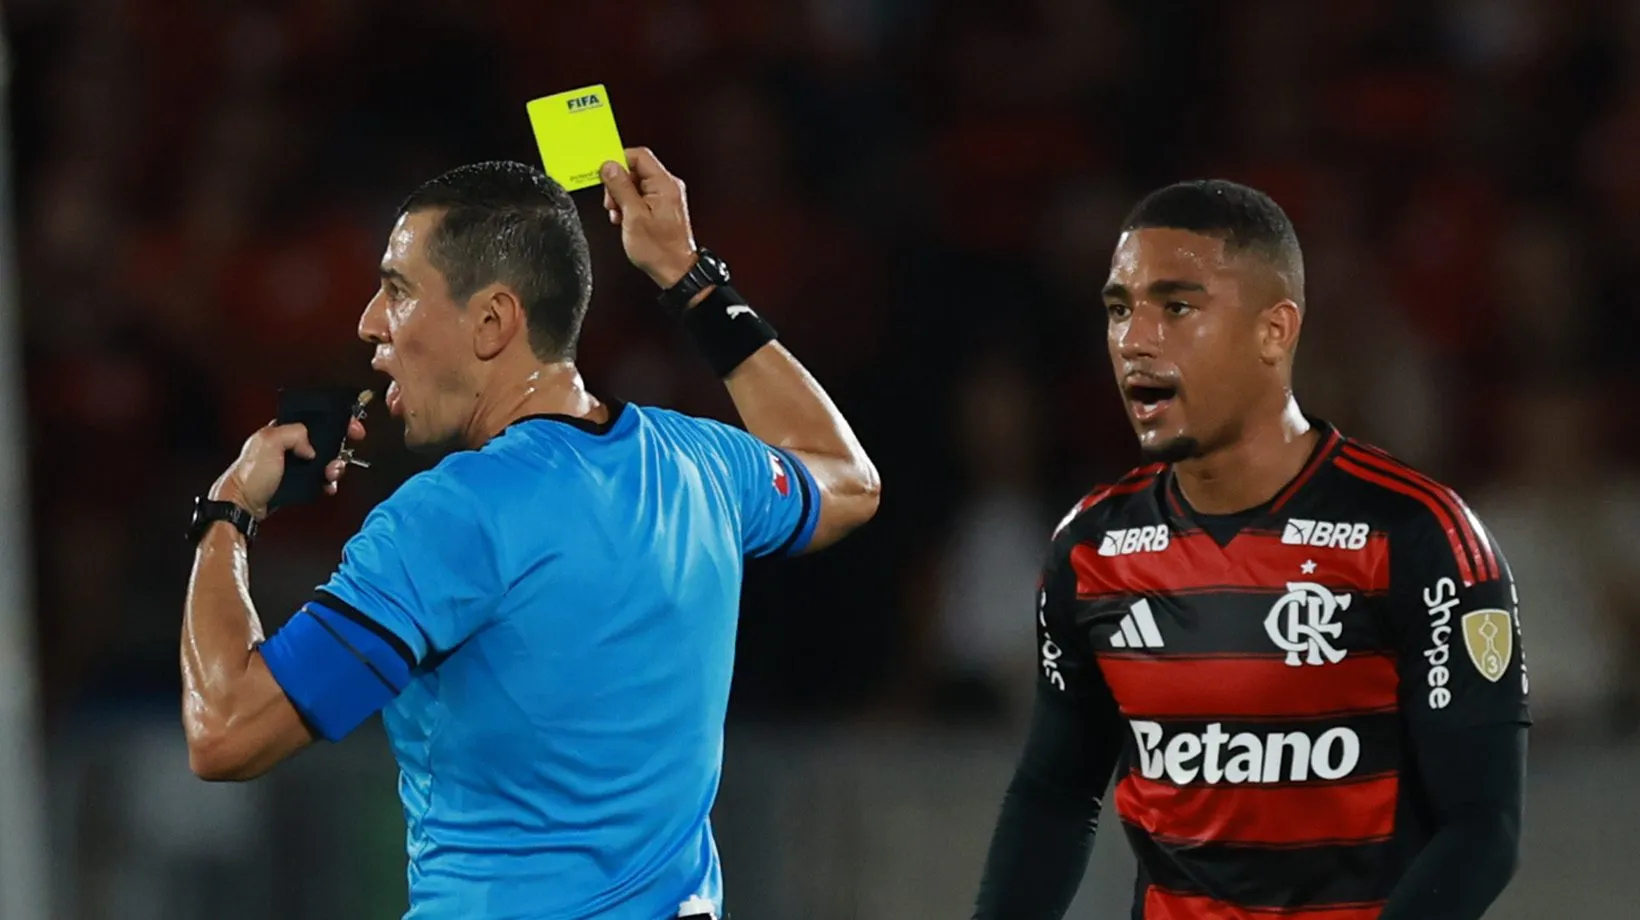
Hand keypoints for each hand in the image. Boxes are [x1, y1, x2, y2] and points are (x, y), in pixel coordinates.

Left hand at [209, 416, 366, 518]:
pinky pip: (320, 479)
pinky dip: (327, 483)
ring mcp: (293, 465)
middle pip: (325, 442)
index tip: (352, 428)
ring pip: (325, 462)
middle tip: (340, 457)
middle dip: (339, 449)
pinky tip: (326, 486)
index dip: (336, 421)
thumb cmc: (248, 474)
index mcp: (281, 430)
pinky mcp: (296, 482)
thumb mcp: (269, 441)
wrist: (242, 505)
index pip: (315, 419)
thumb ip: (295, 433)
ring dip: (334, 468)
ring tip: (330, 474)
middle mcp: (288, 446)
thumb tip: (312, 446)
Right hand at [601, 147, 698, 287]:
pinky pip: (641, 196)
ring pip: (636, 184)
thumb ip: (621, 188)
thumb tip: (609, 167)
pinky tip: (625, 219)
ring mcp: (666, 196)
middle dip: (618, 185)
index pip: (639, 155)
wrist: (675, 270)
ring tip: (619, 215)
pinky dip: (629, 205)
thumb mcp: (633, 216)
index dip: (618, 162)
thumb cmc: (660, 250)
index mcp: (664, 184)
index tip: (605, 175)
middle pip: (635, 169)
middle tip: (612, 203)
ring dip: (622, 197)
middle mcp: (668, 186)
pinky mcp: (663, 206)